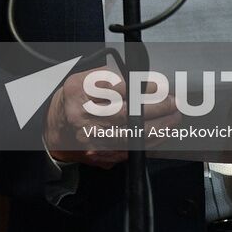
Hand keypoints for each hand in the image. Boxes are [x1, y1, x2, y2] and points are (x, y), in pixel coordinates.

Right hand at [44, 67, 178, 167]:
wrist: (58, 129)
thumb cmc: (76, 100)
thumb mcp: (85, 79)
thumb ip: (112, 77)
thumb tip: (143, 81)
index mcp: (78, 93)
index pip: (116, 89)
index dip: (142, 89)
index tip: (159, 87)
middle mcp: (83, 118)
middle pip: (126, 114)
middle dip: (155, 109)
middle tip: (172, 102)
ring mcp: (92, 140)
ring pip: (132, 136)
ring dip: (159, 127)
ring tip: (173, 117)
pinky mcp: (101, 155)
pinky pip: (132, 150)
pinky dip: (151, 141)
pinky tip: (162, 133)